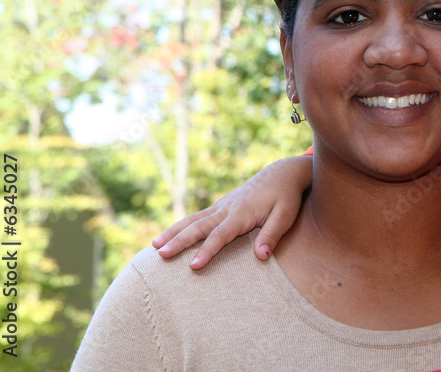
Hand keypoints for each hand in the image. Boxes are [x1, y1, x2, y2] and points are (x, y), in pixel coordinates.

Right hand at [151, 155, 312, 268]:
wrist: (282, 173)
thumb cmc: (286, 196)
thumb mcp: (286, 215)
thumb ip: (272, 235)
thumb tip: (260, 256)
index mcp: (241, 213)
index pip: (220, 235)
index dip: (207, 251)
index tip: (193, 266)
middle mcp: (227, 209)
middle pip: (199, 227)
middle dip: (179, 241)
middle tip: (161, 256)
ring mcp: (222, 206)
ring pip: (193, 220)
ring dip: (173, 232)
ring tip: (154, 247)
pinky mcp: (221, 206)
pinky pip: (197, 217)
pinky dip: (181, 226)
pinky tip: (170, 236)